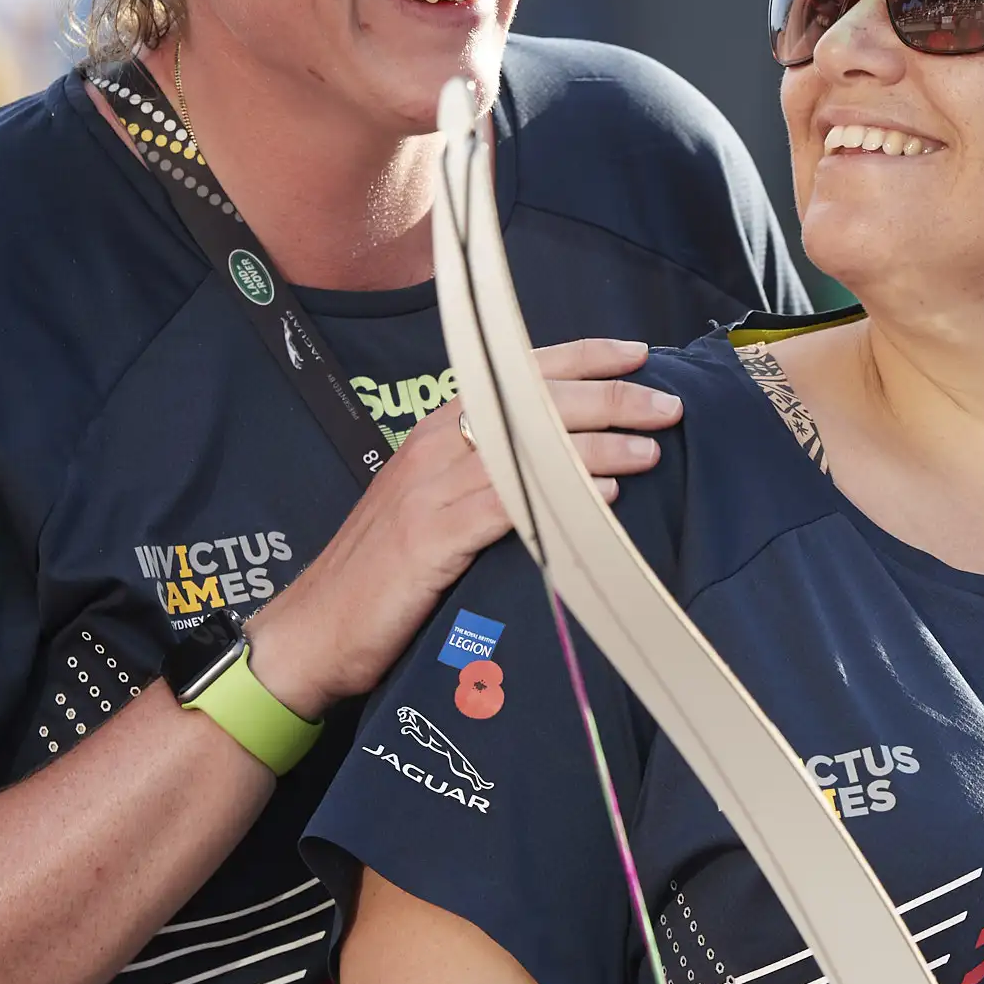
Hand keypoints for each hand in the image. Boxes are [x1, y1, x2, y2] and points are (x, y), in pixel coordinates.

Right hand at [244, 337, 678, 715]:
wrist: (316, 627)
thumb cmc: (385, 568)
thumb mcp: (435, 500)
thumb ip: (487, 471)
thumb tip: (564, 457)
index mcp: (439, 428)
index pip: (518, 371)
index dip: (583, 358)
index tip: (637, 356)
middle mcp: (436, 445)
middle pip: (534, 401)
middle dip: (610, 398)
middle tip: (667, 405)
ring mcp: (431, 491)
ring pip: (528, 448)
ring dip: (598, 446)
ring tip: (651, 449)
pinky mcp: (431, 540)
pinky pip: (507, 506)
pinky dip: (558, 498)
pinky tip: (601, 499)